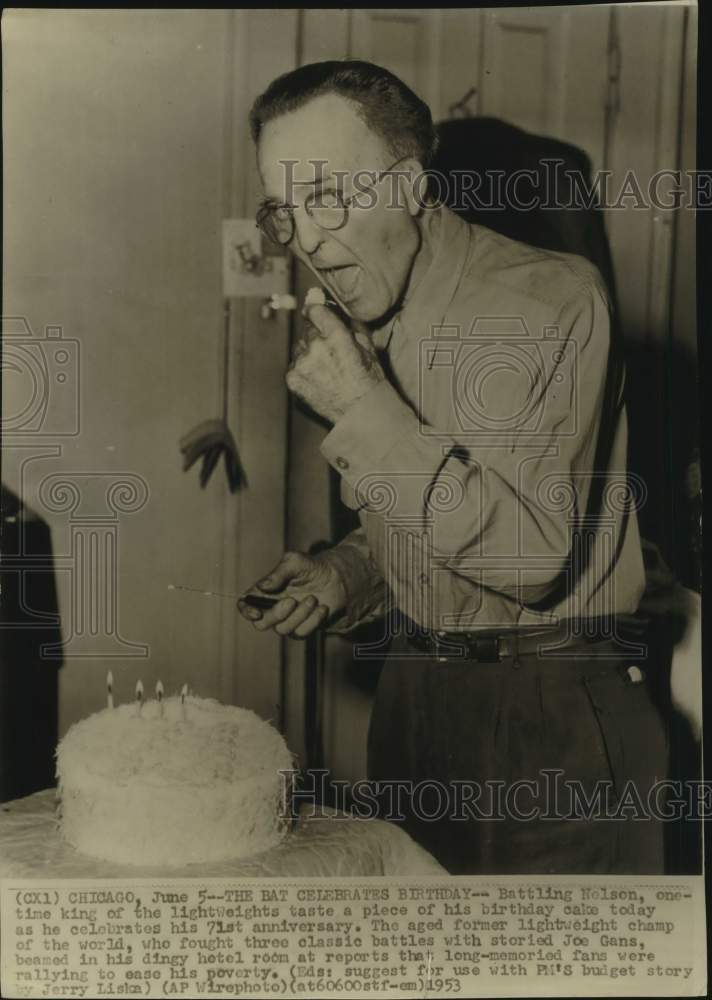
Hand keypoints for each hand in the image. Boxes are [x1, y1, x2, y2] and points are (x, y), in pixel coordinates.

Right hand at [237, 550, 346, 637]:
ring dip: (300, 614)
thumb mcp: (296, 562)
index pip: (245, 605)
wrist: (337, 578)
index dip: (246, 611)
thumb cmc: (311, 567)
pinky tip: (322, 608)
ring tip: (313, 599)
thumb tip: (262, 587)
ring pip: (284, 629)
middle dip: (276, 614)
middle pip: (262, 623)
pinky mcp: (302, 629)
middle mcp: (272, 608)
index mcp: (264, 591)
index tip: (257, 612)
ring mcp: (287, 620)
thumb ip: (279, 573)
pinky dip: (313, 620)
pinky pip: (301, 633)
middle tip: (292, 601)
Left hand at [285, 303, 383, 422]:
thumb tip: (332, 307)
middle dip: (315, 336)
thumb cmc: (368, 381)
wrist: (360, 413)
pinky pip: (294, 366)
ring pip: (299, 348)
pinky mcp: (293, 379)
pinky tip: (318, 380)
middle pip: (306, 330)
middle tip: (328, 351)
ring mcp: (302, 364)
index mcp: (336, 335)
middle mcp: (316, 347)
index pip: (314, 310)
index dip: (314, 311)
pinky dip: (302, 370)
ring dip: (308, 354)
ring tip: (325, 369)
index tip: (314, 312)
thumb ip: (349, 324)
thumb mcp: (368, 347)